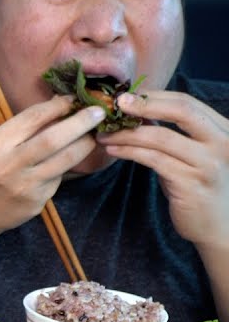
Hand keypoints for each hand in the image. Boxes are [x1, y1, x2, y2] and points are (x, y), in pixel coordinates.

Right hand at [0, 94, 104, 236]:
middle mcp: (8, 165)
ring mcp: (24, 185)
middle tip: (98, 112)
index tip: (72, 99)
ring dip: (84, 144)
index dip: (56, 106)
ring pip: (65, 159)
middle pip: (52, 139)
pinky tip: (68, 160)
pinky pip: (59, 177)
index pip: (31, 118)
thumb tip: (57, 104)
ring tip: (94, 134)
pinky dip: (67, 166)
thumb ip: (21, 130)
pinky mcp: (37, 201)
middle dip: (80, 122)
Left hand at [97, 91, 228, 250]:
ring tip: (104, 134)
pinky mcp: (191, 183)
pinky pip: (154, 160)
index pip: (188, 103)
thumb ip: (173, 133)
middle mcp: (223, 143)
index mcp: (224, 129)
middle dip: (145, 104)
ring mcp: (209, 163)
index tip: (126, 95)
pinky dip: (130, 152)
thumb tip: (135, 111)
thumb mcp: (191, 154)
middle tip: (114, 104)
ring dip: (128, 133)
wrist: (216, 225)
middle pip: (182, 111)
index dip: (155, 96)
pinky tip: (113, 150)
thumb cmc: (197, 185)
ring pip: (161, 138)